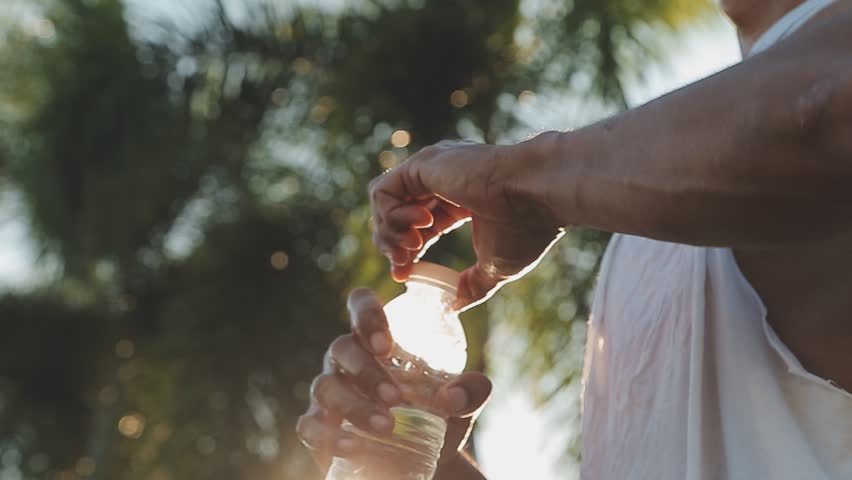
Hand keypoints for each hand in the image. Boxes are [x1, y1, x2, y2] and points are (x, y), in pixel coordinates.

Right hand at [296, 288, 492, 472]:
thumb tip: (456, 395)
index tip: (386, 344)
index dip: (367, 315)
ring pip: (326, 388)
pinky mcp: (317, 427)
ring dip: (355, 406)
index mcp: (376, 338)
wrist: (421, 461)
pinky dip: (329, 436)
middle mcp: (346, 358)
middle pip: (342, 348)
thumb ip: (470, 390)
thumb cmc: (435, 415)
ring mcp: (328, 391)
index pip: (361, 306)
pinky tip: (354, 447)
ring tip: (387, 427)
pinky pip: (311, 426)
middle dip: (367, 371)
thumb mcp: (461, 402)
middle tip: (396, 396)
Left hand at [369, 138, 564, 310]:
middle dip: (392, 247)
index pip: (417, 226)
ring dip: (389, 233)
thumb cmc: (526, 227)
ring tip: (413, 248)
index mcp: (458, 199)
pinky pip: (382, 191)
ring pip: (383, 202)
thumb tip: (453, 306)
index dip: (405, 252)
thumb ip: (473, 285)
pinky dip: (389, 216)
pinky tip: (416, 232)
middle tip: (404, 267)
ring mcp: (430, 170)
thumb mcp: (495, 265)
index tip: (405, 276)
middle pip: (394, 214)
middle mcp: (440, 180)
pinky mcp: (421, 166)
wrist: (538, 196)